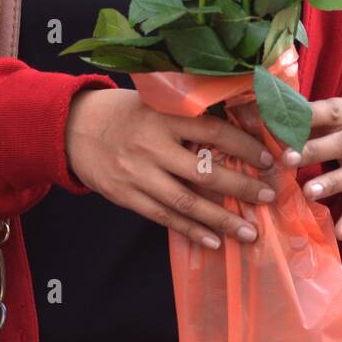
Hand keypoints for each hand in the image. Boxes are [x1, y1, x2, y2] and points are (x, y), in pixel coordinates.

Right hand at [65, 87, 279, 248]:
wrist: (73, 127)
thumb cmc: (125, 111)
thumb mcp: (156, 101)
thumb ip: (189, 114)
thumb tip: (241, 125)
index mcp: (164, 116)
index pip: (214, 132)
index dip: (244, 147)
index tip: (268, 160)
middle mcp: (153, 146)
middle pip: (204, 172)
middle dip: (241, 188)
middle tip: (268, 198)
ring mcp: (138, 174)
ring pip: (187, 202)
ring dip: (221, 220)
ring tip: (249, 232)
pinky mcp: (126, 196)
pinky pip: (164, 217)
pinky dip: (190, 230)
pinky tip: (213, 241)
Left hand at [237, 97, 341, 241]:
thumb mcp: (329, 117)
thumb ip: (299, 118)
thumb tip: (253, 115)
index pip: (327, 112)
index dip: (306, 117)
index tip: (280, 123)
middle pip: (341, 143)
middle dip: (314, 151)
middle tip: (287, 159)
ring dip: (330, 184)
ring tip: (308, 192)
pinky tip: (341, 232)